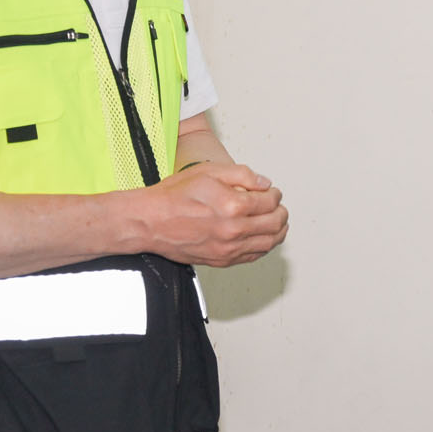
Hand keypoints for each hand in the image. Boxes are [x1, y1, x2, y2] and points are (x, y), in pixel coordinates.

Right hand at [134, 162, 286, 267]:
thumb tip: (264, 183)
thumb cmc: (173, 196)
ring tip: (277, 223)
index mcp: (233, 206)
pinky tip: (262, 238)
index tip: (272, 192)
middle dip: (281, 212)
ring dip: (278, 231)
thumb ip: (242, 174)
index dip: (275, 195)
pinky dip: (264, 247)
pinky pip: (253, 257)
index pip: (270, 202)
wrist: (150, 221)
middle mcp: (233, 230)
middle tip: (279, 206)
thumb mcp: (209, 171)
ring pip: (268, 243)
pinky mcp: (221, 260)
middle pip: (275, 224)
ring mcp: (228, 248)